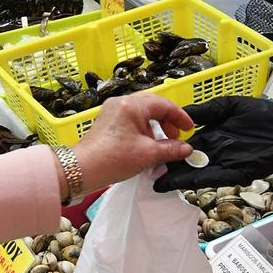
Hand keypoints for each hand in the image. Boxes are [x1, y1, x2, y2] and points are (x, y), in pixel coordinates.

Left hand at [71, 93, 193, 194]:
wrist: (83, 169)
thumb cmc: (113, 158)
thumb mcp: (148, 154)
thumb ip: (171, 149)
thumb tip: (186, 149)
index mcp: (132, 105)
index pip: (164, 104)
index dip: (180, 117)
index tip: (189, 129)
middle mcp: (122, 102)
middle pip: (153, 105)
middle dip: (167, 121)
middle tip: (176, 137)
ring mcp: (113, 111)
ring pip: (142, 113)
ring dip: (156, 127)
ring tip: (162, 144)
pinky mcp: (108, 122)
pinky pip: (131, 120)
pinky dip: (143, 130)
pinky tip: (147, 145)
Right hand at [153, 96, 272, 190]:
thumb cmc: (261, 114)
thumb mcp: (227, 107)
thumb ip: (205, 111)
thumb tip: (181, 115)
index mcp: (210, 137)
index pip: (184, 147)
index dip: (168, 151)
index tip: (150, 153)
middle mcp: (214, 153)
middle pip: (187, 164)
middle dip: (169, 170)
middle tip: (148, 173)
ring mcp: (225, 164)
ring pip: (198, 174)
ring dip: (180, 179)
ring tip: (160, 182)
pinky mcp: (238, 173)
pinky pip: (216, 178)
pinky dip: (200, 181)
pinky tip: (185, 182)